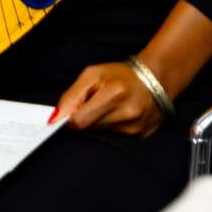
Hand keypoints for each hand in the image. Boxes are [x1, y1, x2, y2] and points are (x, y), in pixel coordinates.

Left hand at [50, 62, 164, 136]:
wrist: (156, 78)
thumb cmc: (120, 75)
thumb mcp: (92, 74)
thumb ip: (71, 95)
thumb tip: (54, 118)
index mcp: (114, 94)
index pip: (79, 121)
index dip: (68, 119)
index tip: (65, 116)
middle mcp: (127, 113)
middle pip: (88, 129)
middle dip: (84, 119)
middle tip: (92, 105)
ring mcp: (136, 127)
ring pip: (100, 134)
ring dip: (97, 123)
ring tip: (108, 108)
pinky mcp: (141, 136)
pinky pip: (114, 136)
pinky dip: (111, 127)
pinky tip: (119, 115)